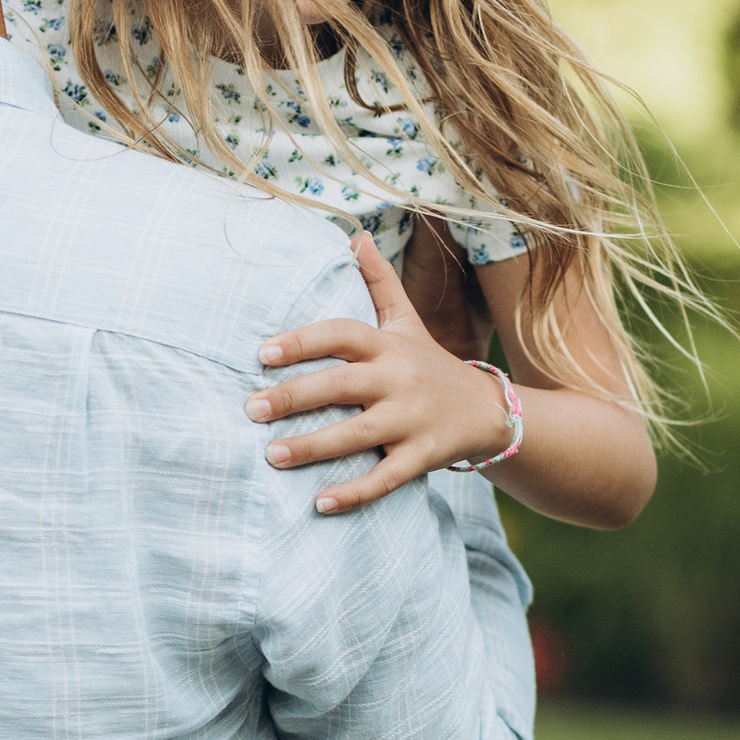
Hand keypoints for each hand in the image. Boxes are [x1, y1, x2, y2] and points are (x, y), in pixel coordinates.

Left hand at [246, 231, 512, 511]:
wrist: (489, 411)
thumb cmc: (430, 363)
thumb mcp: (407, 321)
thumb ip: (380, 282)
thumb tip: (354, 235)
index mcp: (388, 346)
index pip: (342, 334)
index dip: (304, 341)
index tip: (263, 352)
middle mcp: (399, 380)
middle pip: (342, 385)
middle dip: (294, 397)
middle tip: (250, 408)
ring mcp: (412, 421)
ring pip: (358, 435)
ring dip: (314, 447)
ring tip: (272, 456)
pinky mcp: (423, 457)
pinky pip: (386, 478)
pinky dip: (354, 494)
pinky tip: (318, 504)